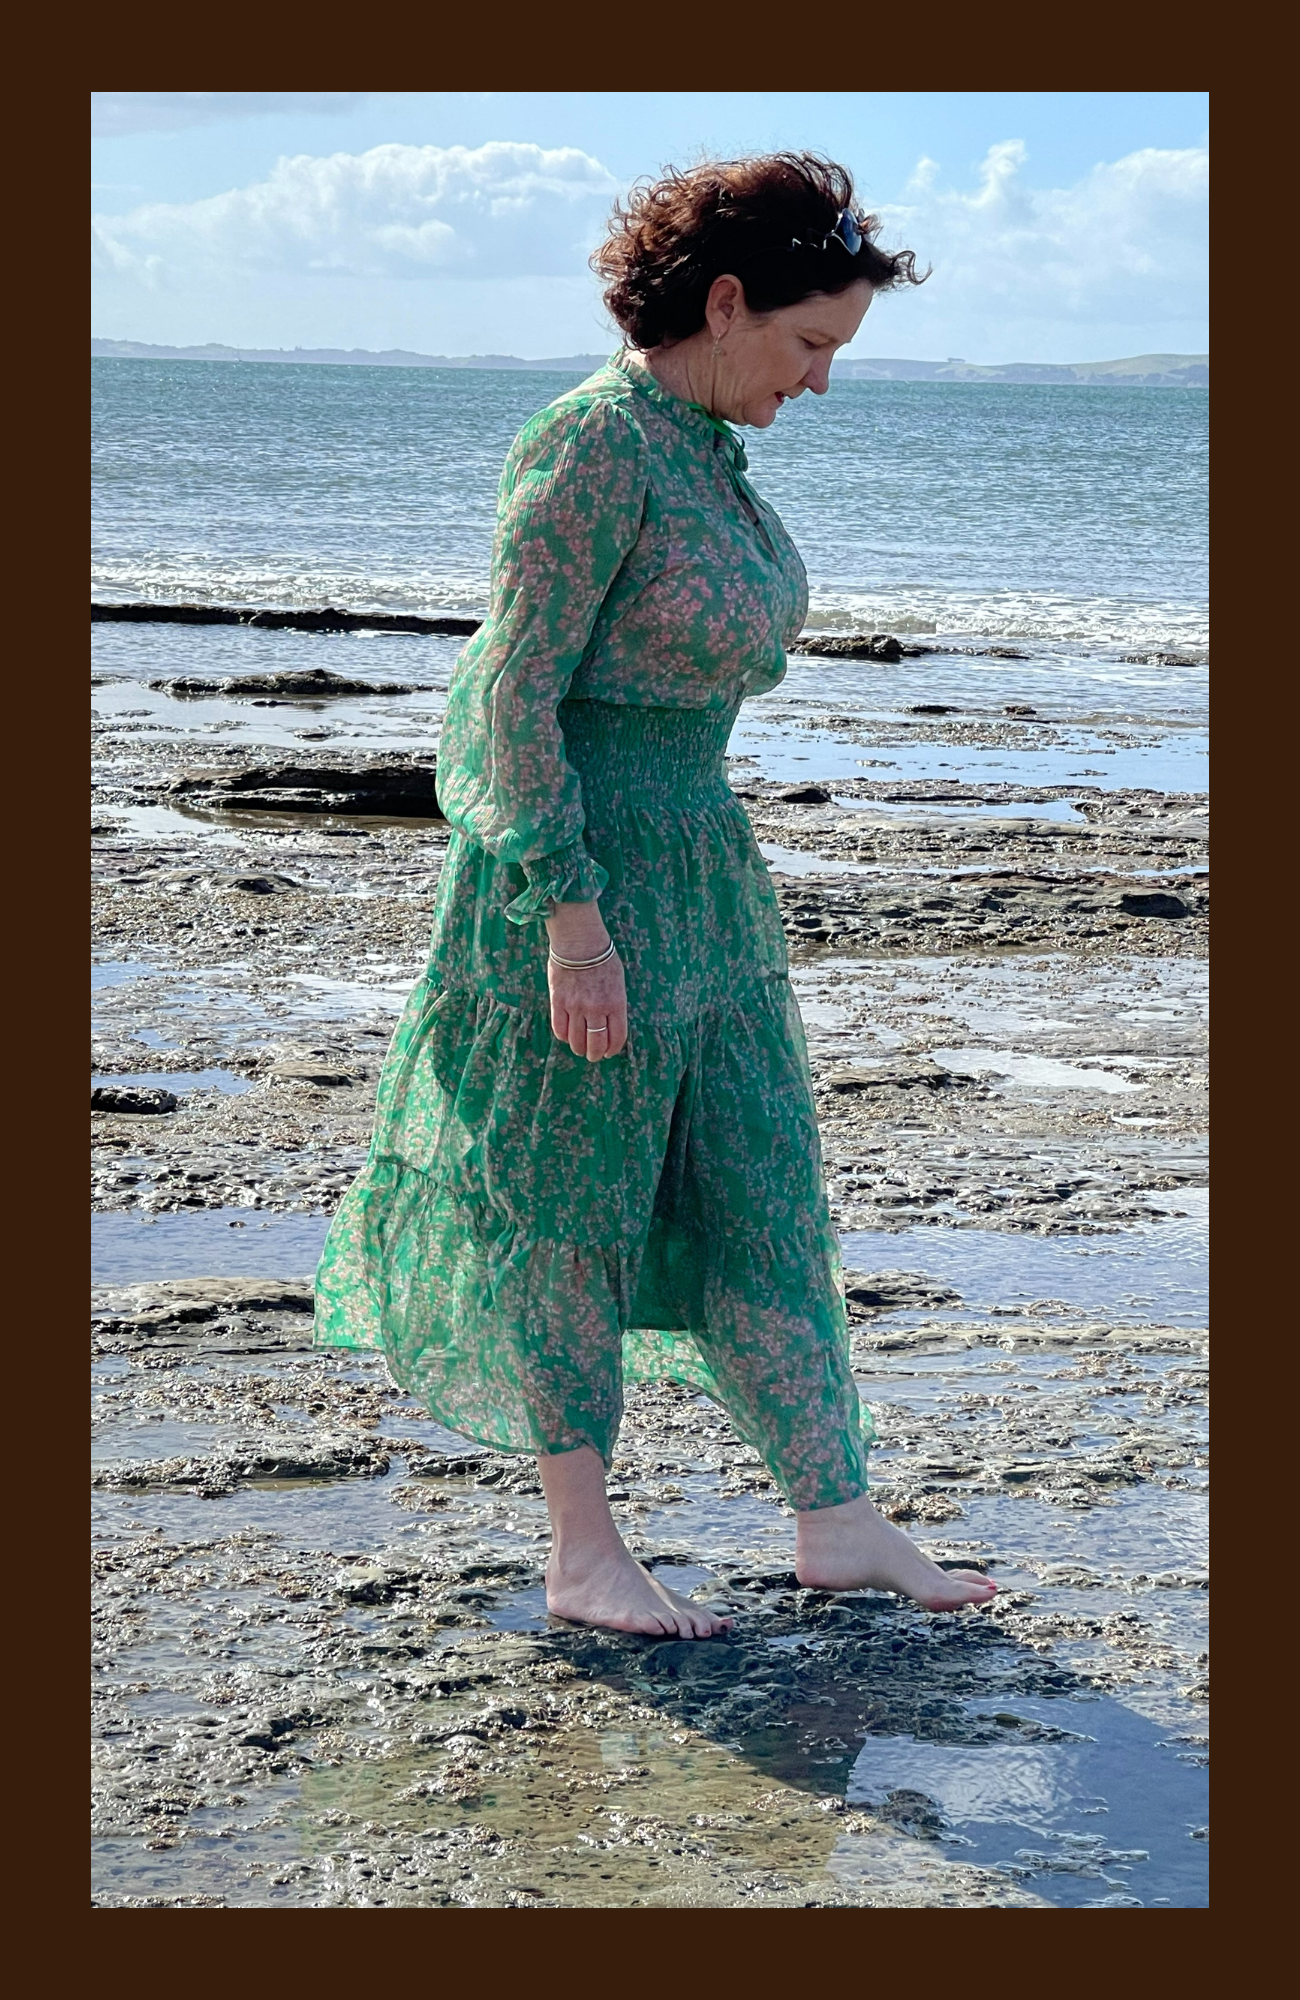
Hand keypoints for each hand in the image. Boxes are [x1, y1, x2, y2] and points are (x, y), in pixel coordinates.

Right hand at [545, 900, 627, 1061]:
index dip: (612, 1049)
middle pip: (596, 1044)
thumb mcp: (618, 982)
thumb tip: (609, 1025)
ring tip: (580, 1048)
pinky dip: (563, 1036)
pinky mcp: (558, 1002)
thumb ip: (615, 1005)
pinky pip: (559, 1029)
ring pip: (576, 1040)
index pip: (617, 1037)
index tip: (609, 1052)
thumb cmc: (602, 960)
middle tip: (593, 1055)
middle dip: (595, 1054)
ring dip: (579, 1048)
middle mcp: (596, 1008)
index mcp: (616, 1003)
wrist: (580, 941)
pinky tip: (567, 1035)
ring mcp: (576, 1006)